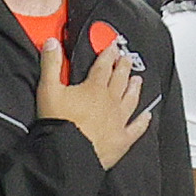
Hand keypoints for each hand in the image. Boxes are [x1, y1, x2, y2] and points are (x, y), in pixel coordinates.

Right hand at [35, 38, 150, 168]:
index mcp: (94, 88)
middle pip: (119, 80)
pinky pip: (136, 128)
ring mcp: (118, 121)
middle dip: (123, 67)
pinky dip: (143, 122)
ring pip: (130, 100)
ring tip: (137, 80)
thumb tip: (52, 42)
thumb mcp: (48, 89)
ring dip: (134, 88)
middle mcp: (110, 102)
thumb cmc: (58, 123)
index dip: (108, 55)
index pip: (103, 66)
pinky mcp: (121, 140)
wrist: (67, 153)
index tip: (113, 48)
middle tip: (126, 59)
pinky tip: (147, 116)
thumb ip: (51, 64)